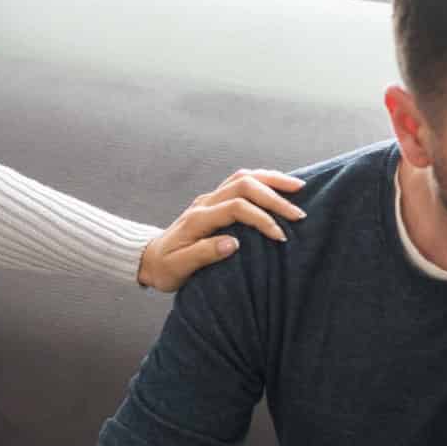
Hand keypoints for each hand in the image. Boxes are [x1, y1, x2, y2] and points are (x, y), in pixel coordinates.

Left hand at [137, 169, 307, 292]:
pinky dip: (263, 180)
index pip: (236, 207)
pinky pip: (241, 182)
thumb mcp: (178, 268)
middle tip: (298, 213)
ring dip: (272, 180)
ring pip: (243, 177)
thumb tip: (233, 244)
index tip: (280, 236)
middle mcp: (205, 202)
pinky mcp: (215, 200)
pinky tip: (279, 187)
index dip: (261, 218)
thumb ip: (204, 254)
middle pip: (243, 185)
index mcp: (198, 219)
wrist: (149, 258)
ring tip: (298, 187)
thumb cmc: (165, 268)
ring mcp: (209, 198)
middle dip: (274, 197)